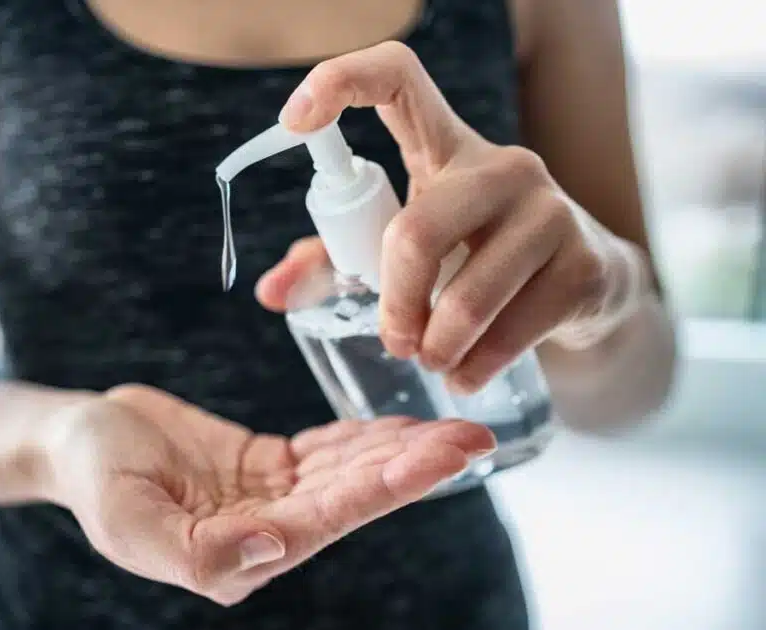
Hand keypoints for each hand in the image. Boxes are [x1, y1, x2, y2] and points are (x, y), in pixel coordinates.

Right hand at [40, 384, 493, 605]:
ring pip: (348, 472)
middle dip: (414, 467)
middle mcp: (267, 531)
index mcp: (239, 553)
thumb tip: (274, 548)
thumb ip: (196, 553)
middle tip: (475, 438)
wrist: (76, 440)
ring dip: (401, 449)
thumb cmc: (93, 477)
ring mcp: (271, 497)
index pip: (329, 520)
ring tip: (457, 427)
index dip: (387, 488)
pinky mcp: (268, 466)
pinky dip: (365, 436)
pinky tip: (403, 424)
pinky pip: (326, 450)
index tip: (441, 460)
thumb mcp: (126, 518)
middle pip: (354, 496)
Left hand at [256, 41, 650, 392]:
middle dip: (394, 303)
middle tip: (394, 340)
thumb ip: (338, 256)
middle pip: (417, 232)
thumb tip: (271, 292)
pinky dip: (476, 366)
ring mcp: (551, 212)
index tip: (295, 121)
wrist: (588, 284)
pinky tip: (466, 373)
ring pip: (466, 295)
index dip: (342, 81)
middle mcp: (503, 167)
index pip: (399, 79)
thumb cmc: (475, 255)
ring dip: (436, 346)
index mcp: (446, 147)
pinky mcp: (584, 264)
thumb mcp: (411, 244)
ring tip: (430, 360)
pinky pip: (513, 330)